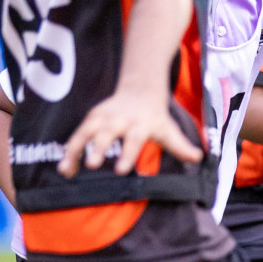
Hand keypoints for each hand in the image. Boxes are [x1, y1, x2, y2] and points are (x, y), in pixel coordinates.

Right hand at [60, 91, 203, 176]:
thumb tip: (198, 157)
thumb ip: (180, 146)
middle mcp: (118, 120)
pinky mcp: (90, 119)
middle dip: (99, 149)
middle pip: (106, 134)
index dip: (128, 154)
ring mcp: (102, 118)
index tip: (122, 171)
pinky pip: (76, 135)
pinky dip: (69, 151)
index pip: (133, 140)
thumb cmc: (155, 117)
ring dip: (75, 151)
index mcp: (139, 124)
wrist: (140, 90)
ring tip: (66, 171)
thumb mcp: (169, 129)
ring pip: (85, 133)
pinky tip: (64, 169)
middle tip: (93, 165)